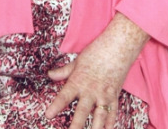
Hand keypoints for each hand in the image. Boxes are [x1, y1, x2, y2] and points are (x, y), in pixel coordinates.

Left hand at [45, 13, 148, 128]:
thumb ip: (64, 71)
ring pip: (99, 116)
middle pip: (82, 112)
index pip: (64, 96)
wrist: (119, 46)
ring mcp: (104, 94)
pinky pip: (112, 113)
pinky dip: (110, 124)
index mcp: (78, 81)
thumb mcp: (77, 61)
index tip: (48, 116)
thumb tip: (50, 75)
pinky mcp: (115, 96)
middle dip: (76, 125)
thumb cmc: (97, 52)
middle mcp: (91, 90)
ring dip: (96, 128)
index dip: (56, 106)